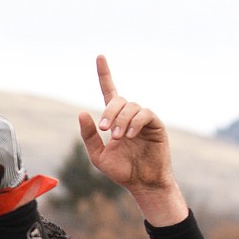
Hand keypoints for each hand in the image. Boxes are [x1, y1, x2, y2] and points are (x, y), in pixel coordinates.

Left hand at [77, 56, 176, 203]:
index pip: (109, 92)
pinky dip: (134, 122)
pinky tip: (129, 135)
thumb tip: (82, 112)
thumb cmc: (121, 170)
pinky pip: (145, 114)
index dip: (104, 74)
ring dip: (121, 121)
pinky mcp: (156, 125)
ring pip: (131, 107)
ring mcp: (143, 119)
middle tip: (104, 130)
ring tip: (117, 138)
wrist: (141, 183)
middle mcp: (129, 115)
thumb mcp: (97, 155)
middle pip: (118, 100)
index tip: (99, 56)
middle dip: (109, 112)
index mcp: (114, 120)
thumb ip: (89, 136)